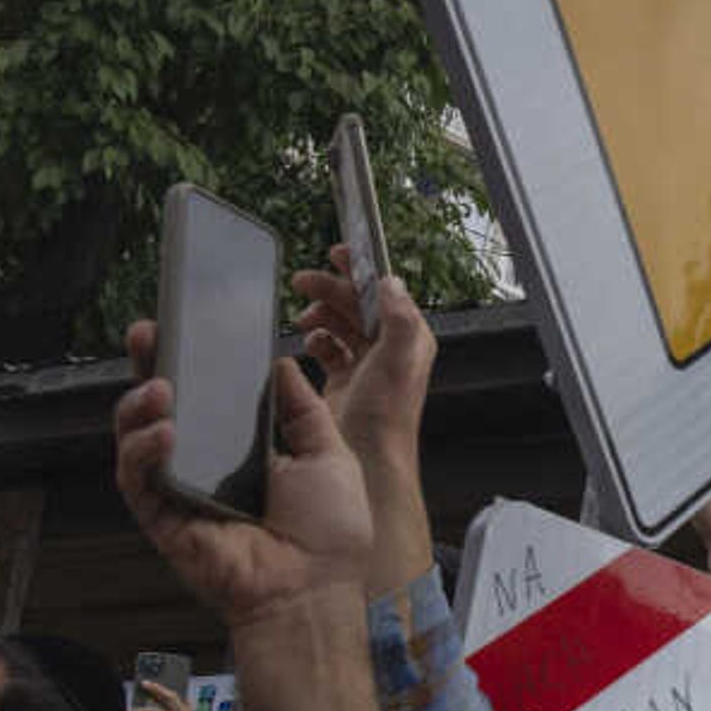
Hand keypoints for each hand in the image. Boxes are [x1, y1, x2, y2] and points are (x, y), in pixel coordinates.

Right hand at [114, 328, 373, 631]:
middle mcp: (207, 465)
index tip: (186, 328)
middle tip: (146, 334)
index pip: (208, 397)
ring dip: (140, 406)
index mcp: (245, 450)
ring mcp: (180, 491)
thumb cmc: (330, 533)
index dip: (193, 364)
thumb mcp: (328, 455)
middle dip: (148, 369)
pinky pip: (137, 479)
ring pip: (137, 439)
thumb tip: (282, 365)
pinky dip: (143, 451)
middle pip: (163, 410)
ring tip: (161, 385)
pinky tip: (163, 430)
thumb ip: (301, 410)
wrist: (316, 589)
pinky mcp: (162, 517)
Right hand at [288, 246, 436, 478]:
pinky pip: (327, 347)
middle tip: (302, 281)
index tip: (339, 253)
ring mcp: (365, 363)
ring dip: (321, 314)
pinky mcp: (343, 379)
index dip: (362, 270)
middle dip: (330, 289)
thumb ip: (399, 318)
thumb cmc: (385, 416)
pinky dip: (316, 340)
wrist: (366, 457)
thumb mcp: (396, 360)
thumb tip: (392, 282)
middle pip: (357, 303)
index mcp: (408, 339)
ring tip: (305, 318)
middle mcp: (388, 349)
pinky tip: (310, 343)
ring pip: (339, 323)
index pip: (385, 292)